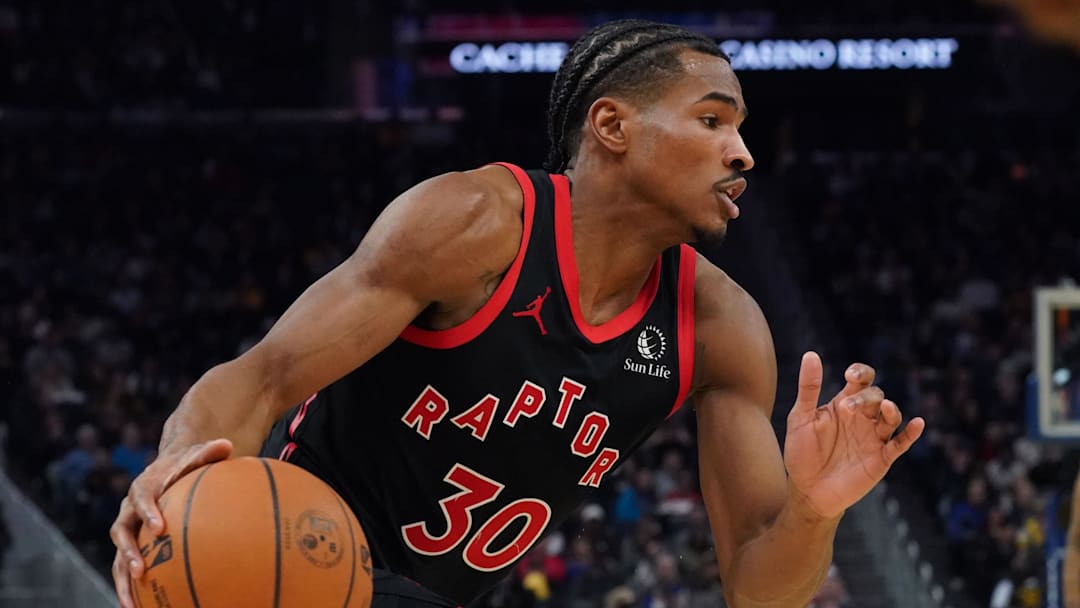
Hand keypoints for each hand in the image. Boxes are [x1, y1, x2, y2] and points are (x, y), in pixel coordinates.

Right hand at [110, 439, 232, 607]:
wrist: (168, 470)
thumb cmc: (187, 464)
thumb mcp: (198, 454)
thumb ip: (209, 451)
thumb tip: (227, 443)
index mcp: (143, 486)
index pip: (141, 498)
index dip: (147, 512)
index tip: (159, 527)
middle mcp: (129, 509)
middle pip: (120, 531)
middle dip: (128, 551)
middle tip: (141, 570)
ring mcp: (128, 530)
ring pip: (118, 556)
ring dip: (123, 579)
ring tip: (130, 604)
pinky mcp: (132, 546)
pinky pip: (126, 569)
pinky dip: (130, 589)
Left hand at [784, 352, 924, 519]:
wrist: (807, 490)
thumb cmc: (801, 453)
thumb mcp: (800, 418)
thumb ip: (808, 388)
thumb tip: (810, 354)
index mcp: (844, 404)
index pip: (862, 380)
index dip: (861, 372)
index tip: (851, 375)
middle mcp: (862, 418)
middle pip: (876, 396)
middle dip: (866, 398)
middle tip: (846, 409)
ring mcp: (873, 438)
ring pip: (891, 416)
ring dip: (891, 410)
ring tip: (887, 408)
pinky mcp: (881, 458)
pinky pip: (901, 443)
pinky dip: (911, 434)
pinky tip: (918, 424)